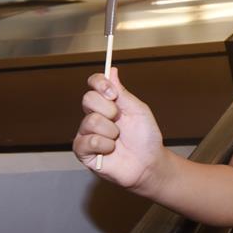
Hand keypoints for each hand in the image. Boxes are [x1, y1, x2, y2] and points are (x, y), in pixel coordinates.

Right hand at [74, 68, 164, 190]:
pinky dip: (104, 145)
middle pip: (88, 99)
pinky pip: (88, 141)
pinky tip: (110, 150)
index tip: (113, 93)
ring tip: (118, 139)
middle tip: (120, 120)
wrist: (148, 162)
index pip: (94, 84)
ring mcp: (87, 133)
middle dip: (109, 109)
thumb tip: (112, 70)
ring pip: (90, 121)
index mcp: (107, 103)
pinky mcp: (83, 151)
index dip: (100, 83)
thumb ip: (122, 92)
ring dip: (111, 130)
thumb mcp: (138, 110)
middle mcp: (94, 115)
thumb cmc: (145, 137)